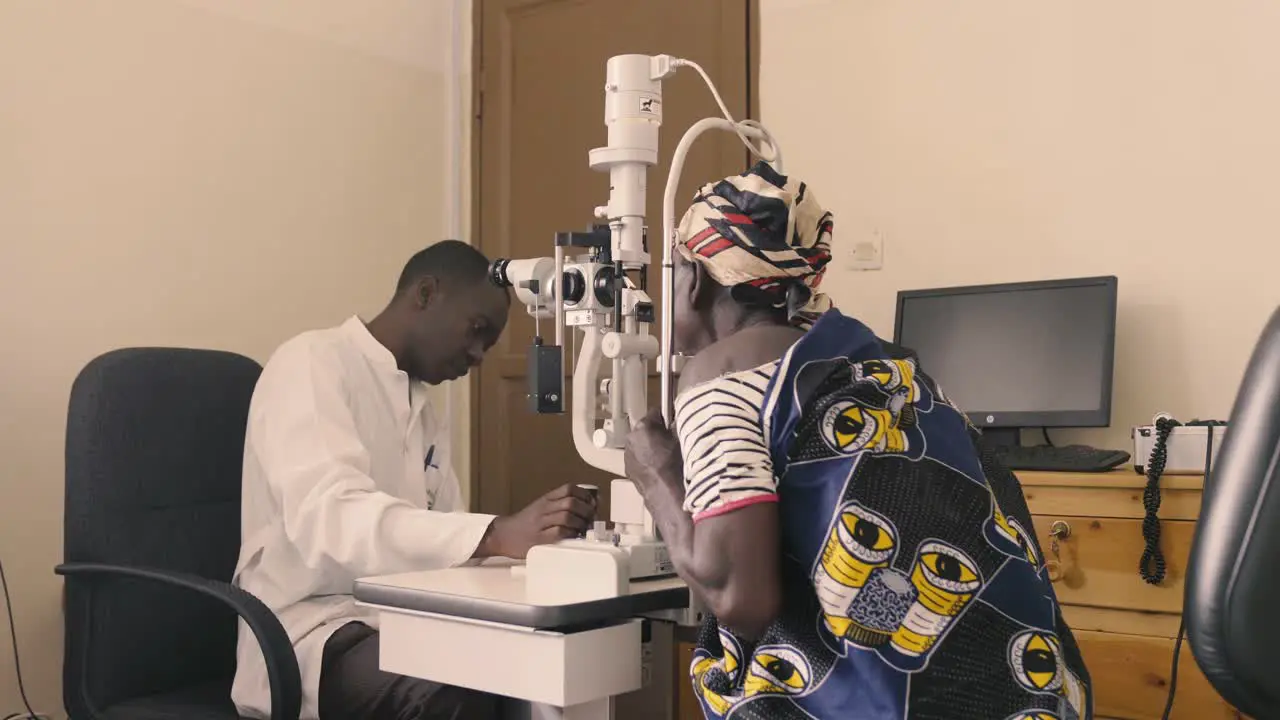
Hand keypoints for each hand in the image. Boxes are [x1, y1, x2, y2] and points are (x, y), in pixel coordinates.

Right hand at [479, 483, 597, 558]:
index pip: (569, 488)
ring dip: (581, 523)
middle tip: (591, 518)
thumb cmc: (525, 523)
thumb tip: (586, 506)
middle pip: (571, 502)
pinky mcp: (539, 539)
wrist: (503, 535)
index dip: (585, 494)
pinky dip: (570, 534)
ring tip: (583, 529)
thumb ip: (559, 505)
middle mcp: (544, 508)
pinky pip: (559, 533)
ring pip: (567, 516)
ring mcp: (541, 523)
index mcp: (545, 499)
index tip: (592, 503)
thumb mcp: (541, 508)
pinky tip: (573, 537)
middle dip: (587, 510)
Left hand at [624, 409, 682, 494]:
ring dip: (651, 448)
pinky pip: (639, 459)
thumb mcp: (682, 440)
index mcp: (643, 427)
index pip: (656, 412)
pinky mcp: (629, 471)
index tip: (674, 420)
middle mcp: (631, 440)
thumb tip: (678, 422)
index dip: (667, 416)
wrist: (668, 494)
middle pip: (646, 429)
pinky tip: (660, 469)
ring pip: (641, 445)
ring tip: (667, 457)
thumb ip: (677, 426)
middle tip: (672, 440)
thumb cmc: (676, 467)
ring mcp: (628, 457)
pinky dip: (648, 461)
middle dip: (657, 433)